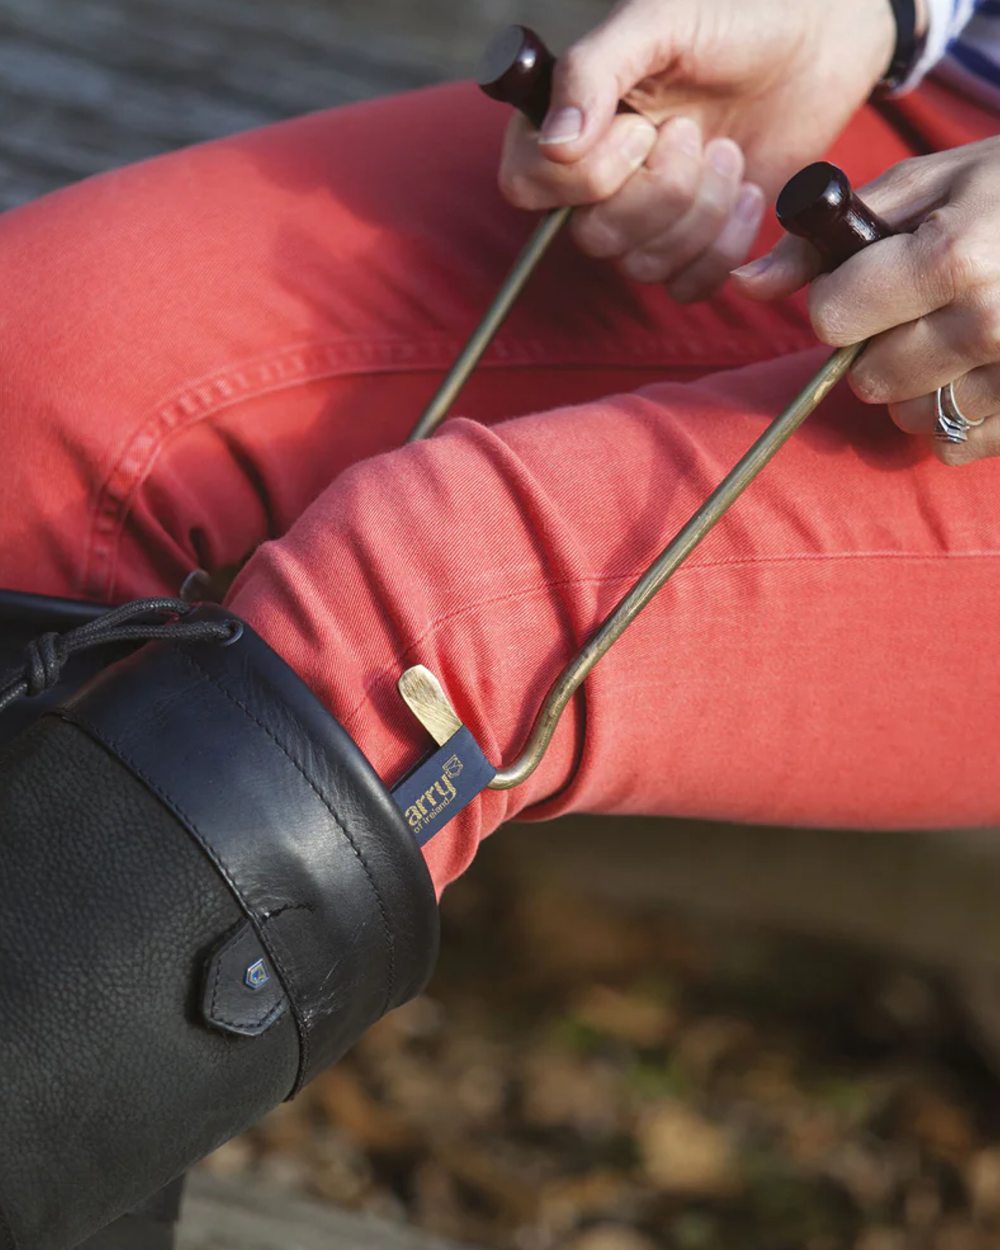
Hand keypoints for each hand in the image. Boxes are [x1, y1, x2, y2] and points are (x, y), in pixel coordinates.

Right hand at [498, 0, 895, 302]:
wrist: (815, 41)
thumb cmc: (735, 17)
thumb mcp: (658, 20)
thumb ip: (591, 70)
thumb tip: (553, 142)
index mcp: (570, 123)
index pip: (528, 185)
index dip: (588, 175)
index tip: (642, 128)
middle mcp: (597, 180)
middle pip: (593, 237)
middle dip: (661, 191)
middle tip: (696, 134)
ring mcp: (644, 219)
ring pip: (641, 266)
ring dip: (701, 213)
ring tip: (730, 153)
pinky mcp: (692, 246)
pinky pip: (685, 287)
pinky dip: (724, 249)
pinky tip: (750, 194)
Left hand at [734, 138, 999, 464]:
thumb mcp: (926, 183)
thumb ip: (827, 236)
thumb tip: (745, 282)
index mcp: (953, 258)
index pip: (833, 319)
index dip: (840, 299)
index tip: (871, 278)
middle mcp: (990, 323)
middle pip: (868, 379)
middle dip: (876, 347)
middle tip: (920, 307)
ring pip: (910, 419)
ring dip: (915, 388)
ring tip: (954, 336)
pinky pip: (956, 447)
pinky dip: (955, 419)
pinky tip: (980, 370)